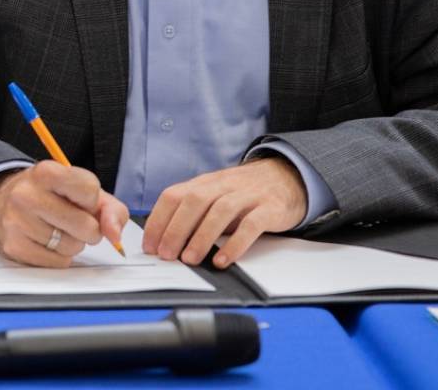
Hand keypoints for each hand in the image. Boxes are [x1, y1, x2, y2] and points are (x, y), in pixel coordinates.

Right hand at [0, 162, 128, 267]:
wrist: (1, 201)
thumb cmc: (47, 195)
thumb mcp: (79, 190)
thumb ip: (109, 209)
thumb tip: (115, 235)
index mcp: (45, 172)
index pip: (90, 189)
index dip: (92, 201)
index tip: (81, 200)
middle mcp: (27, 194)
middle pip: (85, 225)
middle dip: (89, 229)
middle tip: (75, 221)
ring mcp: (17, 221)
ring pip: (72, 247)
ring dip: (73, 243)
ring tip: (57, 230)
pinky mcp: (13, 246)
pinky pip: (57, 263)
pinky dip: (59, 257)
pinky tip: (47, 242)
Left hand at [142, 156, 306, 268]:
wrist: (287, 177)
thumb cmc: (244, 193)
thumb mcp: (216, 195)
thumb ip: (194, 211)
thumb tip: (164, 237)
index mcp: (205, 183)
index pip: (173, 195)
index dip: (158, 219)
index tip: (149, 244)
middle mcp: (223, 185)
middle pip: (193, 201)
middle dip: (175, 229)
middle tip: (166, 254)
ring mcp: (247, 195)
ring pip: (219, 211)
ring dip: (201, 237)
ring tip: (190, 259)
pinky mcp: (269, 208)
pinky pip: (251, 225)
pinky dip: (235, 243)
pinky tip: (223, 260)